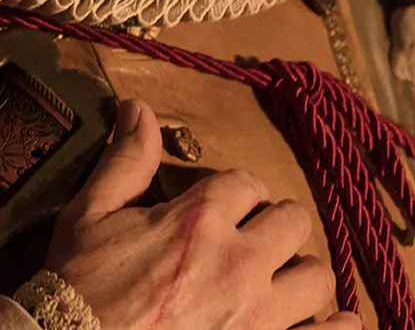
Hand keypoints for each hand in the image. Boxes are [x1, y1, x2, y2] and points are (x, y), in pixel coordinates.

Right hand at [43, 99, 358, 329]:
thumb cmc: (79, 284)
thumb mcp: (90, 213)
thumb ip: (125, 161)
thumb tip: (137, 108)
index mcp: (198, 220)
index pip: (246, 183)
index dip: (237, 191)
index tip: (228, 205)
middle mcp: (237, 262)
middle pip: (292, 221)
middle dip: (274, 224)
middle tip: (256, 239)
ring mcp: (257, 314)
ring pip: (316, 277)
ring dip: (301, 273)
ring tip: (282, 279)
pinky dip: (335, 327)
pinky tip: (333, 320)